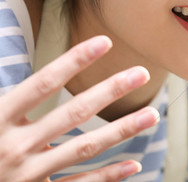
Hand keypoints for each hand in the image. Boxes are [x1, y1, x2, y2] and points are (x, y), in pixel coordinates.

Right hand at [0, 36, 159, 180]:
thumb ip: (11, 98)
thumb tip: (38, 77)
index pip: (42, 83)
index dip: (74, 61)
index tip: (105, 42)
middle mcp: (13, 147)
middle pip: (73, 113)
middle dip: (110, 90)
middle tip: (142, 72)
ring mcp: (27, 176)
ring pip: (84, 148)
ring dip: (122, 131)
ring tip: (152, 115)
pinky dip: (107, 176)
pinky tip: (133, 164)